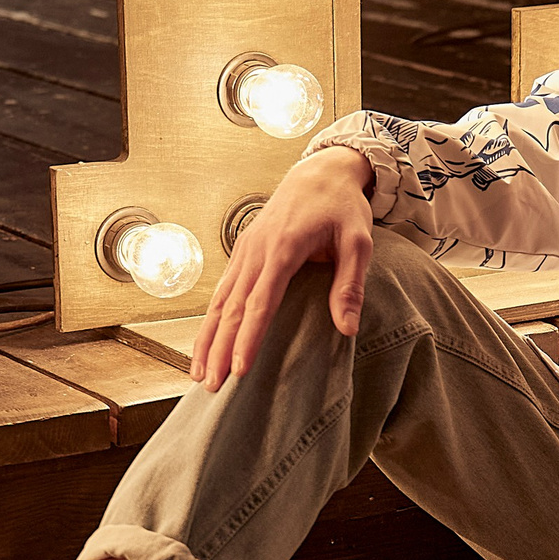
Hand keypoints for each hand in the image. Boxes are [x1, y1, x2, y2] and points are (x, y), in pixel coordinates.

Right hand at [187, 149, 374, 392]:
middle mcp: (256, 251)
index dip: (249, 338)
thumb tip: (346, 329)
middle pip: (231, 308)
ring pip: (218, 301)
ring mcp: (244, 251)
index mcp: (283, 249)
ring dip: (207, 339)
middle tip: (210, 386)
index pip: (261, 303)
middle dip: (218, 349)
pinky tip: (205, 344)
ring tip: (199, 375)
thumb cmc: (342, 207)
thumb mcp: (359, 241)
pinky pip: (221, 291)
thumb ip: (350, 285)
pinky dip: (210, 320)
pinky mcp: (242, 253)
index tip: (240, 370)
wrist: (320, 172)